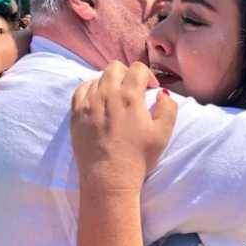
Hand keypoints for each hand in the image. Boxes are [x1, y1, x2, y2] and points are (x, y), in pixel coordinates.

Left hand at [71, 61, 176, 192]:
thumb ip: (169, 108)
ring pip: (98, 77)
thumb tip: (162, 93)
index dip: (147, 76)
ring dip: (110, 83)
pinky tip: (97, 100)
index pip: (138, 68)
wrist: (109, 178)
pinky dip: (91, 89)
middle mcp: (107, 93)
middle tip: (133, 91)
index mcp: (130, 95)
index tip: (150, 90)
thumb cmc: (138, 157)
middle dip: (127, 74)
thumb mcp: (163, 134)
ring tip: (116, 99)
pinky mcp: (76, 114)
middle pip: (115, 67)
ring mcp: (88, 102)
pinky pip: (81, 89)